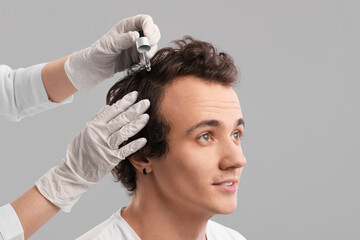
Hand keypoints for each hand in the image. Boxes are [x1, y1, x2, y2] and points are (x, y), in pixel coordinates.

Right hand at [35, 91, 149, 211]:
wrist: (74, 172)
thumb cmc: (80, 151)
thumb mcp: (85, 131)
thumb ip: (97, 119)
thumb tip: (109, 106)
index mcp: (94, 125)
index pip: (113, 110)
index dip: (125, 102)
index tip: (135, 94)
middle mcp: (100, 134)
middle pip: (121, 119)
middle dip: (135, 109)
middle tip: (146, 102)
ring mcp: (106, 147)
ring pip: (124, 132)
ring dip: (137, 124)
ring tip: (147, 116)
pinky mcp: (111, 159)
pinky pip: (125, 151)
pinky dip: (135, 145)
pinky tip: (144, 140)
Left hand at [64, 14, 160, 90]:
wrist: (97, 67)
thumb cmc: (100, 52)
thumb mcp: (110, 45)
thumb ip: (124, 40)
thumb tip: (137, 36)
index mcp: (127, 26)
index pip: (144, 20)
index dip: (149, 26)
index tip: (147, 37)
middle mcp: (135, 34)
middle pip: (153, 32)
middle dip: (153, 40)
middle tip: (146, 50)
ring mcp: (138, 46)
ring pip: (153, 47)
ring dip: (149, 54)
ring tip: (140, 60)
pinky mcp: (139, 58)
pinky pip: (148, 59)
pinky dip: (145, 63)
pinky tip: (135, 66)